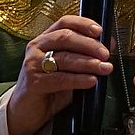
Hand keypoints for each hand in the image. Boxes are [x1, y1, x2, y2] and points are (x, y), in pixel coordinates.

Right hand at [7, 15, 112, 134]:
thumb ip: (84, 56)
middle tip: (105, 54)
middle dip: (89, 45)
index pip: (65, 22)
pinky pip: (60, 78)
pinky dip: (79, 79)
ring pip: (65, 58)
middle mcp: (37, 47)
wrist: (26, 111)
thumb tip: (108, 44)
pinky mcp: (34, 82)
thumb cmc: (49, 87)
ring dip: (88, 63)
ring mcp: (33, 64)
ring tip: (104, 68)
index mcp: (45, 39)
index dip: (83, 24)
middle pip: (66, 37)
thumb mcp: (68, 69)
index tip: (100, 31)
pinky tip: (91, 81)